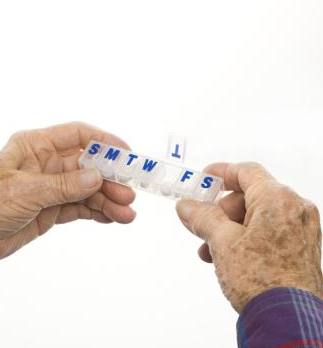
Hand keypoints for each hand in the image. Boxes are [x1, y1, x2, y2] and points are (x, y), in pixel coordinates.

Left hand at [0, 122, 135, 263]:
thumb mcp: (25, 191)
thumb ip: (63, 185)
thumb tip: (96, 177)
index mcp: (35, 146)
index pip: (77, 135)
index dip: (104, 142)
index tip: (126, 154)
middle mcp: (45, 163)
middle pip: (87, 165)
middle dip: (110, 178)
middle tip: (129, 193)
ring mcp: (49, 187)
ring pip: (86, 189)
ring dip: (107, 199)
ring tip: (126, 213)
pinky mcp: (49, 209)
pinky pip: (79, 207)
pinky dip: (96, 212)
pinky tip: (111, 218)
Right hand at [176, 162, 322, 312]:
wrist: (287, 318)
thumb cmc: (262, 279)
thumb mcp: (221, 241)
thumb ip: (203, 217)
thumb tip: (188, 206)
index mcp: (277, 199)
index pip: (246, 171)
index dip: (221, 173)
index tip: (204, 179)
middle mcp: (295, 209)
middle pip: (249, 196)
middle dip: (220, 211)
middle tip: (199, 224)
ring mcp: (302, 230)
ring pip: (257, 217)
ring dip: (229, 228)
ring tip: (210, 249)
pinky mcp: (302, 248)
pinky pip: (269, 232)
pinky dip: (246, 238)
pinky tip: (228, 258)